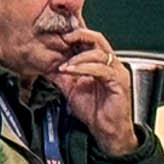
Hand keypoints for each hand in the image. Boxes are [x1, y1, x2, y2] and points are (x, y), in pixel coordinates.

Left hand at [51, 28, 137, 155]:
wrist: (106, 130)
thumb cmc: (94, 111)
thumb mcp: (71, 88)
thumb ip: (61, 75)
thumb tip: (45, 65)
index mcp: (100, 63)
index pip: (89, 41)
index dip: (75, 34)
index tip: (57, 32)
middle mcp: (110, 64)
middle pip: (97, 39)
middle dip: (78, 36)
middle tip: (61, 39)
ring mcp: (116, 71)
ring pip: (99, 52)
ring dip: (78, 57)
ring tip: (63, 65)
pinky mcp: (119, 82)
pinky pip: (102, 69)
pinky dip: (84, 68)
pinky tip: (71, 71)